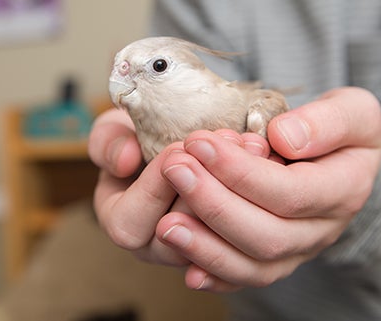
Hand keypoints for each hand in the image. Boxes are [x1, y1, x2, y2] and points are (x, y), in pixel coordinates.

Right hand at [89, 109, 271, 266]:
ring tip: (252, 144)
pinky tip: (272, 162)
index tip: (178, 149)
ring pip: (222, 244)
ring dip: (242, 191)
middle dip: (208, 188)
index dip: (153, 189)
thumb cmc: (141, 137)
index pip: (130, 226)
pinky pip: (256, 244)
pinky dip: (268, 201)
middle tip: (228, 140)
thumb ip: (108, 141)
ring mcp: (199, 251)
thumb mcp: (114, 130)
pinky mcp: (238, 247)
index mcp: (122, 222)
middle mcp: (159, 246)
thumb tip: (126, 160)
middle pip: (182, 240)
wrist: (181, 144)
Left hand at [155, 87, 380, 291]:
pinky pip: (243, 278)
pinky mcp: (272, 261)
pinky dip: (211, 273)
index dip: (242, 172)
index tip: (201, 143)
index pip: (291, 192)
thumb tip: (284, 138)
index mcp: (345, 190)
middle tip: (175, 168)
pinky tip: (182, 259)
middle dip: (215, 204)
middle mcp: (322, 231)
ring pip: (253, 266)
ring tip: (166, 221)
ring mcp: (297, 251)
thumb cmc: (337, 128)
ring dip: (206, 246)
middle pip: (268, 236)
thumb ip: (327, 121)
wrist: (339, 157)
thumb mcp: (351, 110)